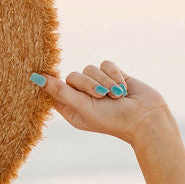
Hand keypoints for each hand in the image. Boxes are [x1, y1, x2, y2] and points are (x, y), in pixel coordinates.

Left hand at [31, 60, 171, 144]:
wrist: (147, 117)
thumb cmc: (114, 119)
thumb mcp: (84, 107)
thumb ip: (60, 91)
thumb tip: (36, 78)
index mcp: (71, 109)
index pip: (53, 91)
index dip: (50, 82)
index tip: (38, 72)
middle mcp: (82, 97)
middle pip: (73, 76)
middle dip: (88, 84)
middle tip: (101, 96)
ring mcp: (98, 85)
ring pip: (90, 68)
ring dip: (105, 81)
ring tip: (116, 96)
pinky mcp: (112, 76)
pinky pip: (106, 64)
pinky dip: (115, 75)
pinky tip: (124, 88)